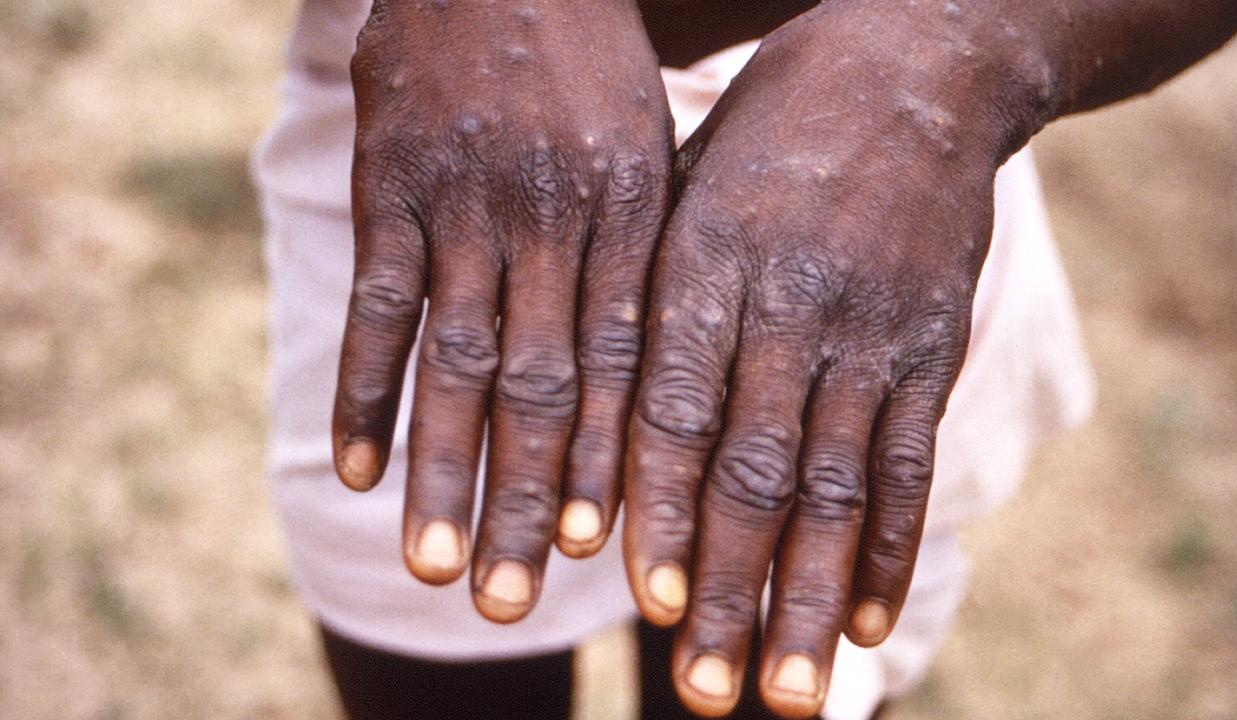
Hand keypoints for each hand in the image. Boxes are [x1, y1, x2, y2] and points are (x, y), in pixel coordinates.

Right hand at [332, 0, 671, 622]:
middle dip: (524, 498)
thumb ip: (647, 260)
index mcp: (629, 212)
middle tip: (509, 599)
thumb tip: (652, 386)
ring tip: (432, 564)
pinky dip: (364, 388)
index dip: (608, 460)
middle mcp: (551, 216)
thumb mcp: (648, 149)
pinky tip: (357, 469)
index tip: (599, 552)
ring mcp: (464, 201)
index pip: (621, 361)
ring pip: (454, 358)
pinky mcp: (390, 183)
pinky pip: (378, 301)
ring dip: (440, 469)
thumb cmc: (591, 68)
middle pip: (538, 383)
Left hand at [622, 4, 1040, 715]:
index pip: (675, 406)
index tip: (646, 603)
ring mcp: (870, 328)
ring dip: (806, 596)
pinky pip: (909, 458)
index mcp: (707, 259)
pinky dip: (887, 545)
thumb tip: (598, 426)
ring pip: (835, 485)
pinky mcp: (931, 343)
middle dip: (729, 589)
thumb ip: (651, 297)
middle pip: (754, 469)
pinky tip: (863, 618)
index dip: (661, 509)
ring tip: (785, 692)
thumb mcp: (687, 184)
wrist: (917, 65)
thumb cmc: (770, 131)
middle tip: (706, 694)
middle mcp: (790, 303)